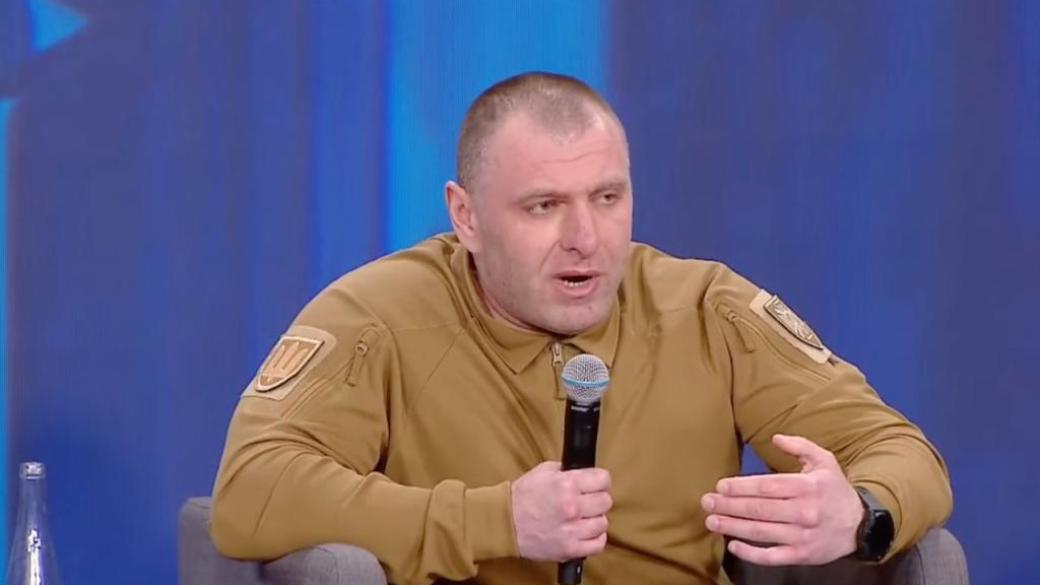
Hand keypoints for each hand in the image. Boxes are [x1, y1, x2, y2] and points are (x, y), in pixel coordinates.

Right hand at [511, 461, 612, 560]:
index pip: (603, 479)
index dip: (600, 481)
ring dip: (594, 520)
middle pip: (605, 501)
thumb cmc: (522, 498)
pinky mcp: (570, 548)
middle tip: (587, 502)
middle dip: (597, 499)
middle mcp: (573, 506)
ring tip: (582, 519)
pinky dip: (594, 538)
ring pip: (603, 523)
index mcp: (567, 484)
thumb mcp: (543, 472)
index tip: (596, 485)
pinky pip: (598, 544)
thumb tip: (585, 473)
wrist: (505, 523)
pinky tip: (585, 533)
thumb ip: (567, 471)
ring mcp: (572, 530)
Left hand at [701, 434, 862, 565]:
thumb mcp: (824, 461)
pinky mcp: (802, 555)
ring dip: (733, 527)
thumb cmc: (835, 489)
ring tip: (712, 521)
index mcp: (807, 487)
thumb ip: (800, 446)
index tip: (721, 485)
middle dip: (729, 506)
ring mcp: (802, 536)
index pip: (767, 487)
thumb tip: (776, 437)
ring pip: (761, 532)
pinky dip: (751, 553)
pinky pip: (773, 556)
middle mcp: (803, 512)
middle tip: (707, 502)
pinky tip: (733, 546)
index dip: (741, 487)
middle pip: (759, 509)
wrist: (861, 525)